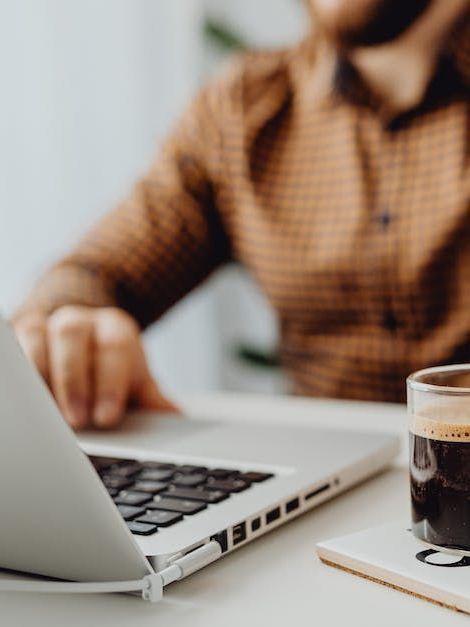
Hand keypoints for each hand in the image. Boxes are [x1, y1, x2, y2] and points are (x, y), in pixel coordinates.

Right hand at [12, 305, 177, 429]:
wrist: (82, 339)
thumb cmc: (108, 367)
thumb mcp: (132, 380)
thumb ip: (150, 398)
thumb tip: (174, 417)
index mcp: (114, 326)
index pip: (114, 345)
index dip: (111, 382)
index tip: (108, 417)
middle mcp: (79, 319)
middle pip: (73, 334)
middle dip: (74, 380)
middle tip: (77, 421)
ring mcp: (45, 324)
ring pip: (36, 336)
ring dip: (41, 377)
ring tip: (48, 416)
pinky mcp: (20, 334)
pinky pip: (14, 347)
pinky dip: (20, 373)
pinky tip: (27, 399)